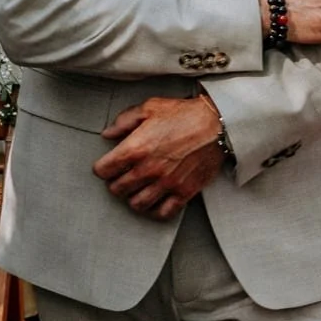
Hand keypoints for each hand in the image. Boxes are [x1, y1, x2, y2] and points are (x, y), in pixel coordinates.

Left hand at [94, 95, 225, 218]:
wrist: (217, 124)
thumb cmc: (184, 114)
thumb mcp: (150, 107)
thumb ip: (125, 120)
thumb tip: (108, 134)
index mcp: (136, 148)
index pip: (103, 170)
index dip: (103, 167)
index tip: (108, 165)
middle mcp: (148, 169)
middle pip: (117, 190)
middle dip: (116, 183)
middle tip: (122, 176)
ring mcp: (166, 183)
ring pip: (137, 204)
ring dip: (133, 197)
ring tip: (137, 189)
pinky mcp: (184, 192)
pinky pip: (163, 213)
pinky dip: (155, 210)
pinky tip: (155, 201)